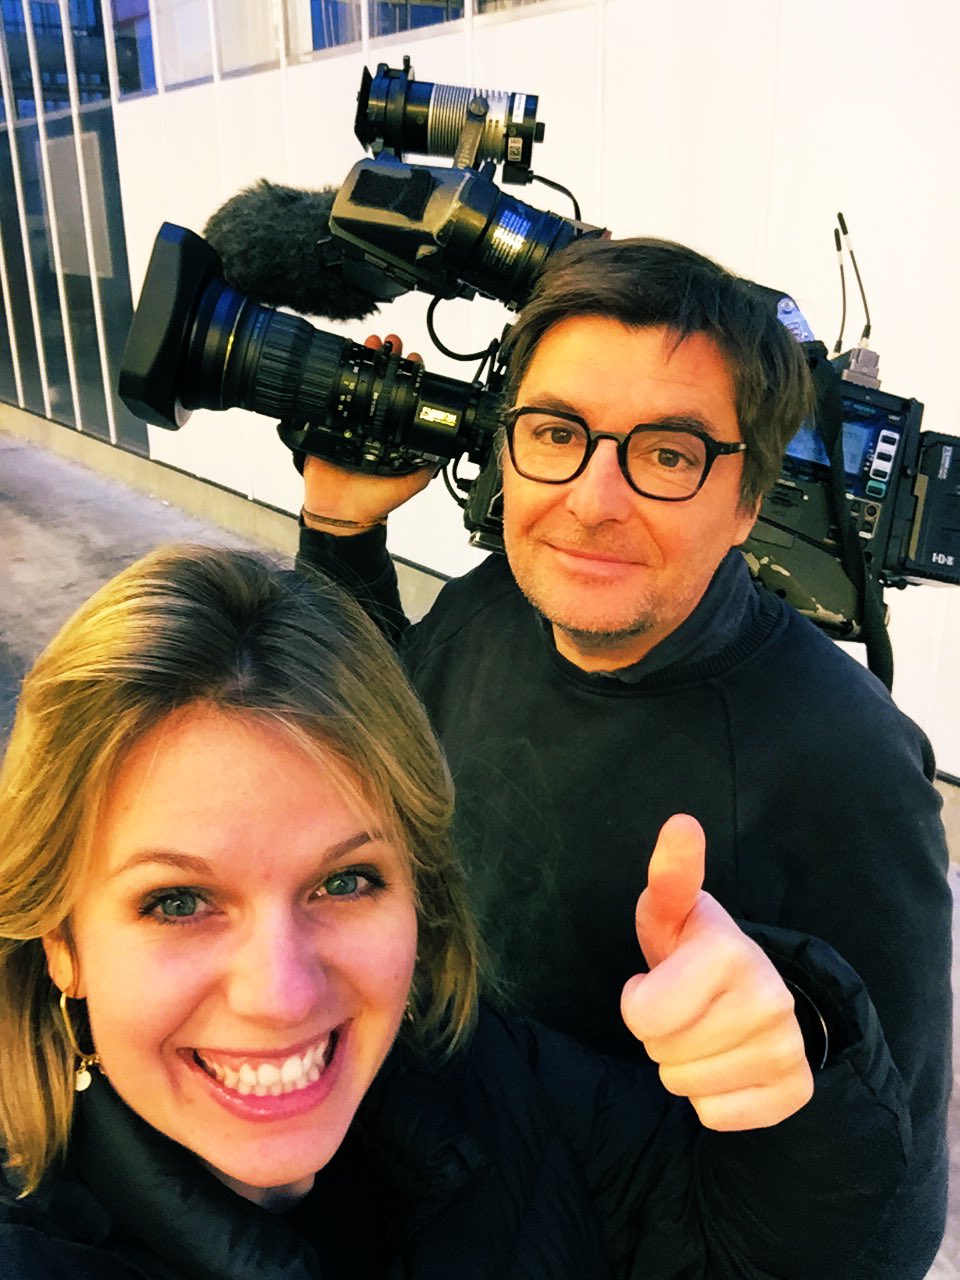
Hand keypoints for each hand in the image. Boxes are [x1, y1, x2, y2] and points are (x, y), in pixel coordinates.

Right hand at [301, 334, 435, 533]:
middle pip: (379, 382)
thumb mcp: (414, 480)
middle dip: (386, 358)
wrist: (343, 513)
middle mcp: (371, 423)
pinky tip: (340, 363)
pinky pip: (328, 401)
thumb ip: (429, 462)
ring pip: (356, 384)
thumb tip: (447, 445)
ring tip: (370, 343)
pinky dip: (332, 380)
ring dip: (362, 361)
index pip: (402, 395)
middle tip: (391, 343)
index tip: (413, 359)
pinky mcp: (325, 427)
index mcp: (392, 432)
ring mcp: (347, 423)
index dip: (408, 375)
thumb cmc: (377, 499)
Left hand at [621, 814, 813, 1130]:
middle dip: (660, 1034)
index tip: (660, 979)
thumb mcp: (672, 912)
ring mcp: (789, 1047)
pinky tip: (726, 1062)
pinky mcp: (797, 1089)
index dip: (638, 1001)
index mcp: (732, 952)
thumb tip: (682, 822)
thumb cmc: (693, 948)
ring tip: (704, 1029)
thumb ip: (669, 874)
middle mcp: (769, 999)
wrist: (749, 988)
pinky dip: (710, 1098)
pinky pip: (716, 1117)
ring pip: (685, 1087)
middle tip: (686, 1006)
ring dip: (683, 1065)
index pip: (641, 1016)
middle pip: (661, 1055)